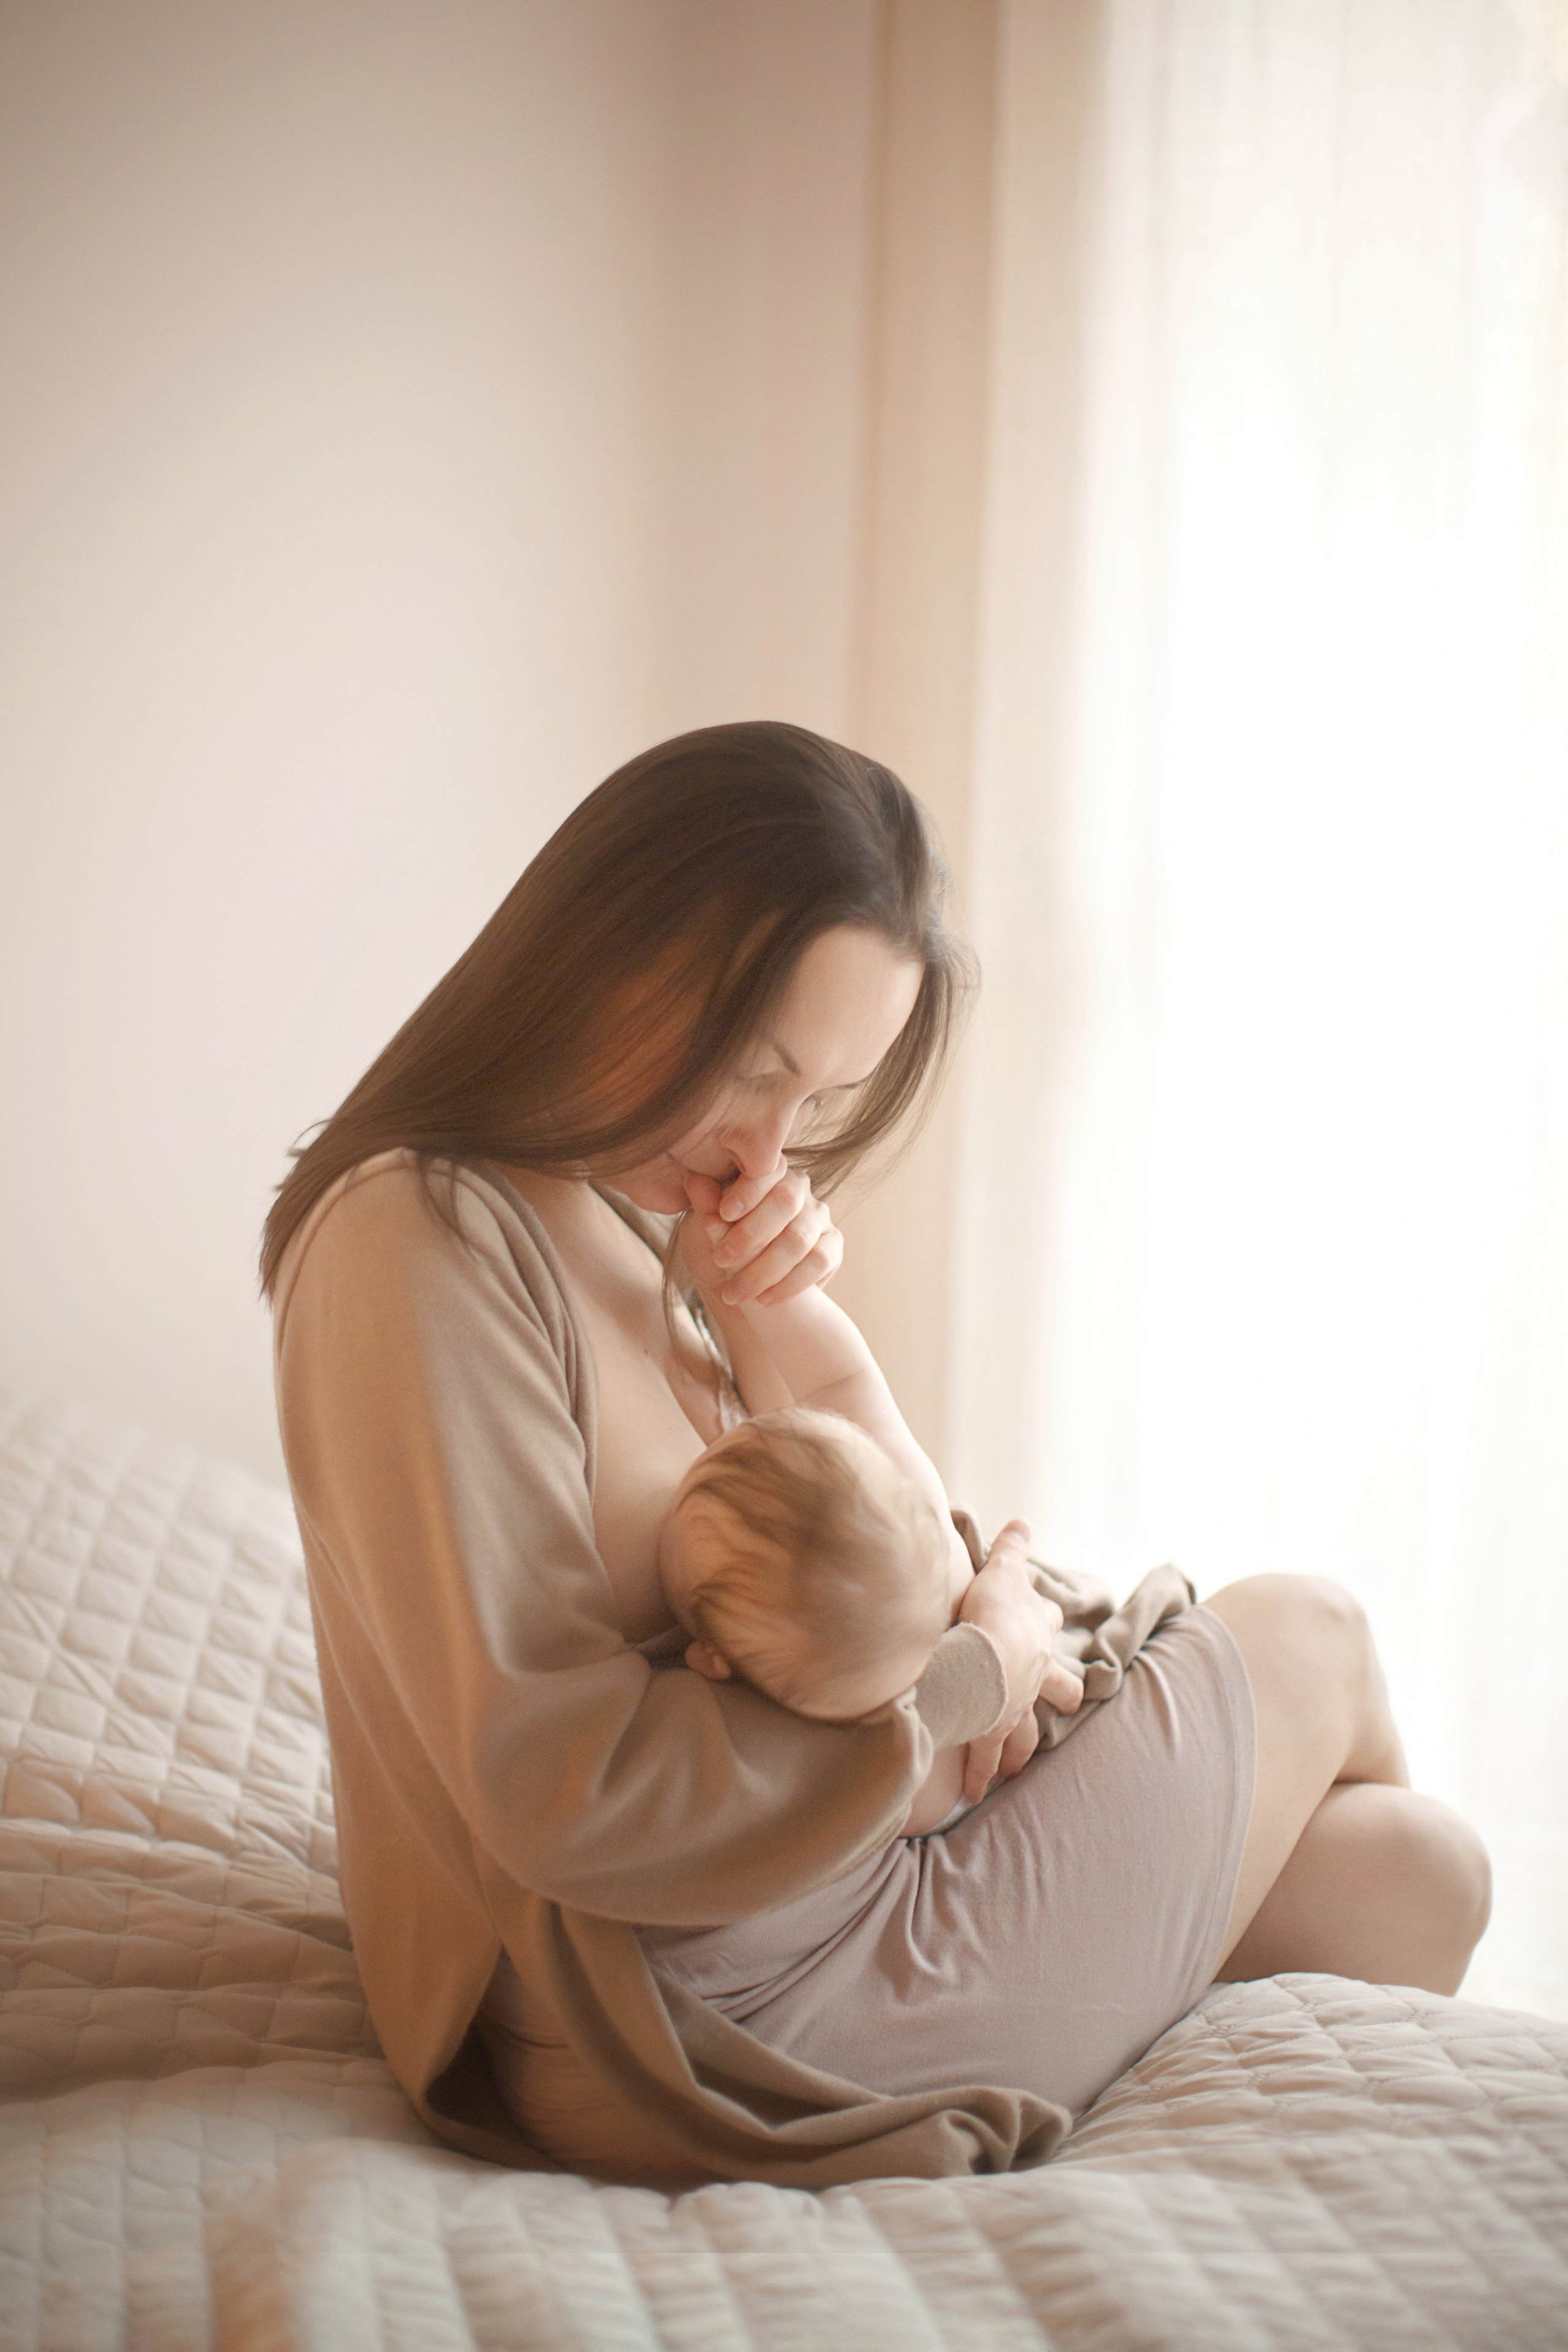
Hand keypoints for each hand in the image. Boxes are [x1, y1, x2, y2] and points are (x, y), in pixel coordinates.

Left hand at [681, 1167, 842, 1307]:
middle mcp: (797, 1187)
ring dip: (763, 1269)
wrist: (739, 1285)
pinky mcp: (832, 1245)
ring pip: (799, 1238)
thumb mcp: (702, 1229)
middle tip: (721, 1260)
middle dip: (751, 1235)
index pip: (765, 1170)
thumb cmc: (718, 1247)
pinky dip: (788, 1284)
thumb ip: (705, 1206)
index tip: (724, 1213)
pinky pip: (819, 1261)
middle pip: (786, 1201)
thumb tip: (694, 1180)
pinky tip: (764, 1299)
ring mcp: (818, 1215)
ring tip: (735, 1291)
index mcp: (765, 1172)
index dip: (747, 1190)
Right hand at [956, 1518, 1082, 1802]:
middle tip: (1050, 1705)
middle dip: (1059, 1697)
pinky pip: (986, 1759)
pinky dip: (980, 1775)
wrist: (986, 1651)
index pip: (1049, 1622)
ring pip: (1027, 1734)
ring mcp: (1017, 1706)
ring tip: (1012, 1767)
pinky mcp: (993, 1730)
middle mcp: (1036, 1674)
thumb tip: (1023, 1520)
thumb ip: (1012, 1546)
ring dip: (1019, 1750)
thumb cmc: (994, 1609)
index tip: (1043, 1628)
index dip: (1045, 1622)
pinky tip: (972, 1793)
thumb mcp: (1004, 1569)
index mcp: (1039, 1633)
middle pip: (1061, 1689)